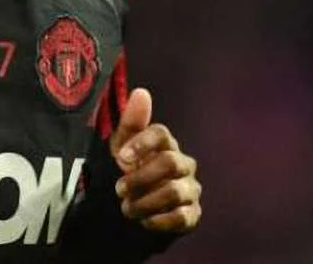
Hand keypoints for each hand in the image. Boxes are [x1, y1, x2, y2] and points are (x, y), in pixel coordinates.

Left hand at [108, 88, 201, 233]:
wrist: (140, 205)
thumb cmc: (134, 170)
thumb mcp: (124, 146)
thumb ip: (131, 122)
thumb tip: (141, 92)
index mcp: (167, 145)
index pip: (161, 134)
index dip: (141, 143)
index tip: (120, 159)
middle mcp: (184, 164)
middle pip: (170, 163)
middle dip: (141, 177)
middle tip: (119, 189)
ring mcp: (191, 189)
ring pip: (175, 192)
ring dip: (146, 201)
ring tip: (127, 208)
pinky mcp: (193, 214)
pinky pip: (182, 217)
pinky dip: (160, 220)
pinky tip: (145, 220)